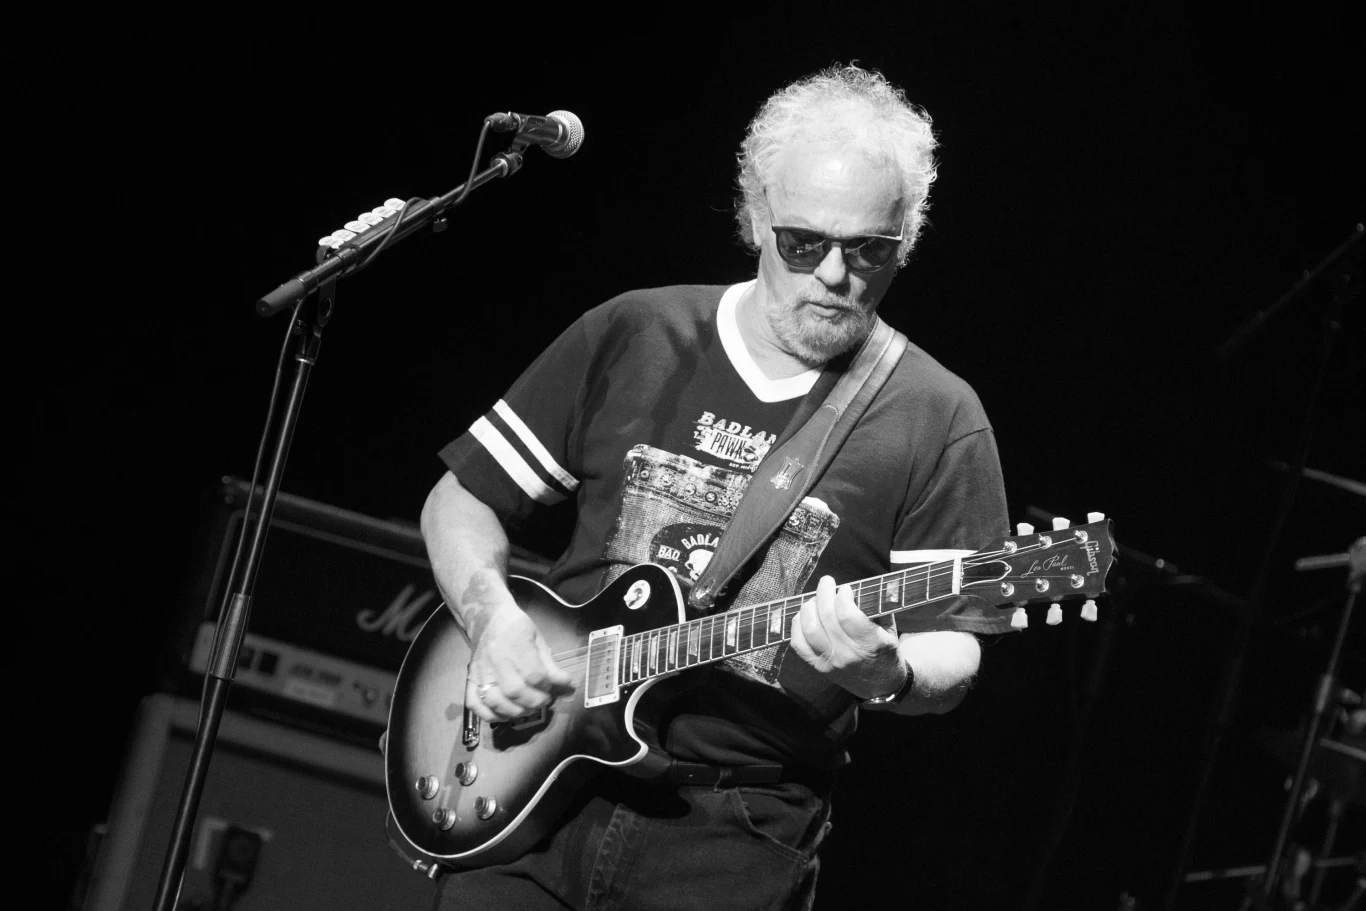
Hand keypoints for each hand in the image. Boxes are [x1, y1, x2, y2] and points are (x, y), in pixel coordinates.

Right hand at [464, 597, 573, 722]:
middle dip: (533, 701)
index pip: (533, 674)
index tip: (550, 687)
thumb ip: (550, 664)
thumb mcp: (538, 639)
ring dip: (515, 711)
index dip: (545, 686)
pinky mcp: (470, 679)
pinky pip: (475, 703)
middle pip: (514, 691)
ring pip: (495, 701)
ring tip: (527, 708)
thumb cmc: (516, 628)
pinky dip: (490, 714)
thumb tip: (566, 683)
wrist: (488, 619)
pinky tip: (505, 715)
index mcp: (516, 645)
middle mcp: (496, 660)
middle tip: (543, 701)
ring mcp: (481, 671)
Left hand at [789, 575, 907, 699]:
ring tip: (815, 599)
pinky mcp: (818, 667)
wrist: (881, 686)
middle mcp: (848, 654)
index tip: (846, 588)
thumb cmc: (886, 653)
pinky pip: (798, 644)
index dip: (843, 597)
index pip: (848, 615)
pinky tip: (805, 615)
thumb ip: (878, 608)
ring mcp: (830, 662)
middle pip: (826, 618)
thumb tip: (861, 586)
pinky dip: (797, 625)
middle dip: (824, 593)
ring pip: (809, 629)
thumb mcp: (890, 630)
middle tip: (827, 582)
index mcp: (870, 644)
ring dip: (809, 607)